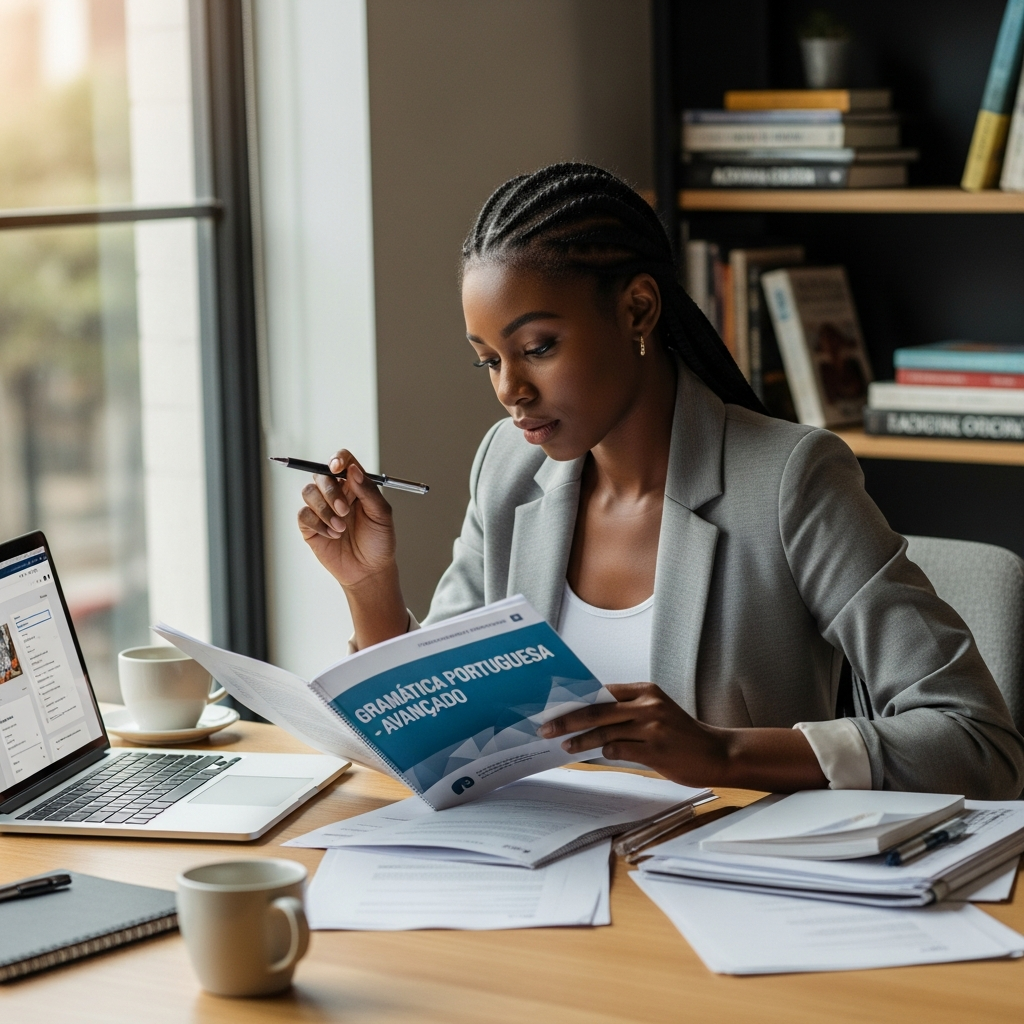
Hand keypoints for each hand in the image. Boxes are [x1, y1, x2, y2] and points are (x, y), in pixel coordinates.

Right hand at [297, 450, 396, 588]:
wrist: (369, 570)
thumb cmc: (379, 541)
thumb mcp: (382, 515)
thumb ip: (368, 491)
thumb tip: (353, 470)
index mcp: (355, 485)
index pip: (342, 461)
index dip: (337, 459)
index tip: (338, 468)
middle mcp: (336, 493)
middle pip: (321, 475)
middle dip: (331, 491)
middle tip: (344, 510)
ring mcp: (322, 509)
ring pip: (308, 492)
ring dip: (325, 510)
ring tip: (341, 529)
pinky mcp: (310, 526)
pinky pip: (303, 514)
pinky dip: (318, 524)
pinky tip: (333, 535)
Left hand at [538, 683, 828, 791]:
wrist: (716, 753)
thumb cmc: (681, 735)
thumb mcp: (655, 712)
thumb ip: (626, 711)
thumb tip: (586, 715)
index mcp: (645, 690)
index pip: (601, 691)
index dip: (575, 699)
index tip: (554, 706)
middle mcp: (647, 704)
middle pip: (596, 710)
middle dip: (566, 719)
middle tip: (546, 728)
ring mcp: (651, 727)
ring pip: (603, 731)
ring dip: (580, 740)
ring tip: (565, 746)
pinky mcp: (654, 750)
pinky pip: (618, 749)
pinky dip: (603, 752)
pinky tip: (594, 755)